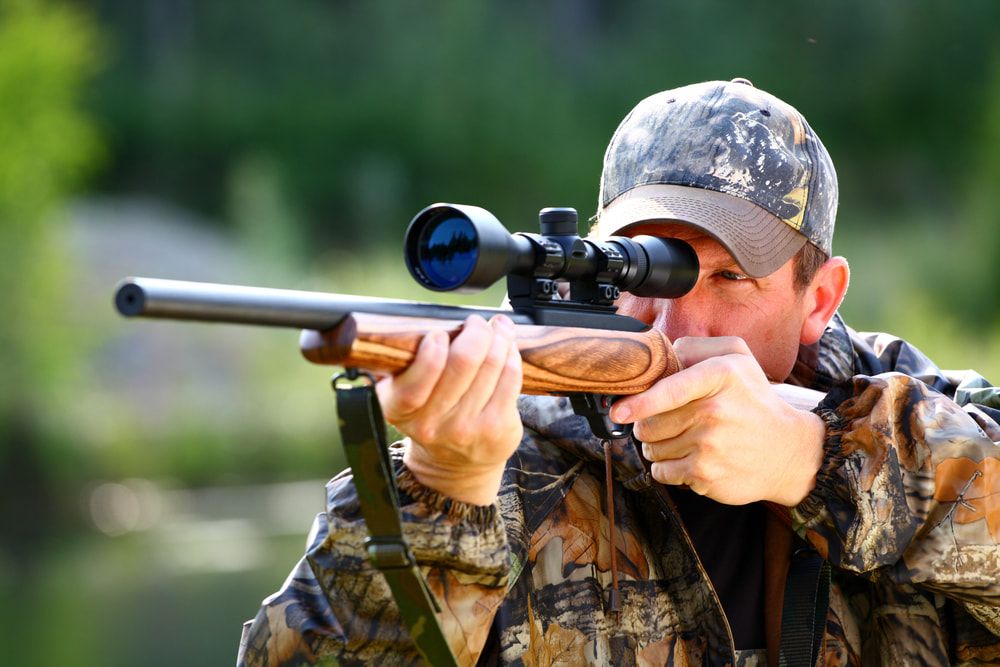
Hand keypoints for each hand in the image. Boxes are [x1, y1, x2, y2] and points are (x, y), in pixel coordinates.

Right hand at [375, 314, 522, 505]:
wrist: (455, 467)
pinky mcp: (496, 428)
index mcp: (400, 410)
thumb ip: (407, 365)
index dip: (432, 350)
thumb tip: (436, 322)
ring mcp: (467, 428)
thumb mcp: (403, 396)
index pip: (416, 381)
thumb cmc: (430, 418)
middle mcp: (432, 424)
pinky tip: (507, 348)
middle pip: (463, 362)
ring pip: (491, 364)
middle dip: (474, 331)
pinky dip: (511, 355)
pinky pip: (510, 378)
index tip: (439, 333)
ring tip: (497, 328)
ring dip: (498, 338)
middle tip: (475, 323)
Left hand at [610, 337, 825, 505]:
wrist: (788, 451)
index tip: (618, 410)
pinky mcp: (706, 475)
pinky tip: (688, 458)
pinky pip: (662, 472)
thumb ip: (697, 347)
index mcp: (720, 375)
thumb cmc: (754, 401)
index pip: (668, 389)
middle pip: (650, 423)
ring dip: (657, 446)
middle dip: (648, 424)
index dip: (639, 402)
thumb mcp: (738, 358)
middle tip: (668, 422)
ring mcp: (710, 446)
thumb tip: (662, 353)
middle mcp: (714, 410)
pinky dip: (666, 468)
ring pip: (652, 449)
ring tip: (683, 440)